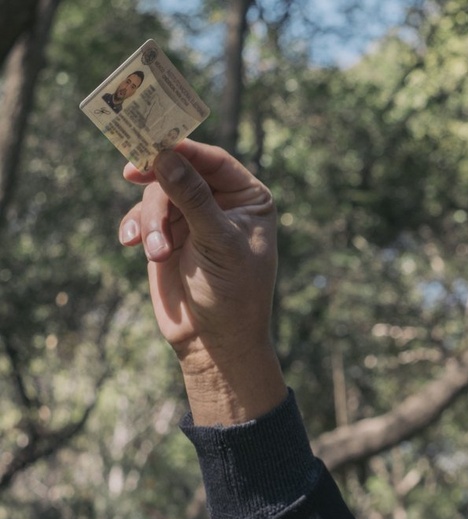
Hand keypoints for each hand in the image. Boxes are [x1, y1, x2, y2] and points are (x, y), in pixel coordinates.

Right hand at [120, 141, 285, 423]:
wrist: (214, 342)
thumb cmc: (232, 294)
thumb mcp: (217, 243)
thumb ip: (192, 198)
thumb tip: (164, 154)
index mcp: (249, 199)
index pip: (213, 160)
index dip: (182, 147)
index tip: (152, 141)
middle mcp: (223, 203)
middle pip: (179, 171)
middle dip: (159, 187)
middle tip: (131, 172)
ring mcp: (193, 218)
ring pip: (157, 194)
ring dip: (151, 221)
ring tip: (155, 252)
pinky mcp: (167, 236)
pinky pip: (142, 216)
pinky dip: (136, 227)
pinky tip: (132, 244)